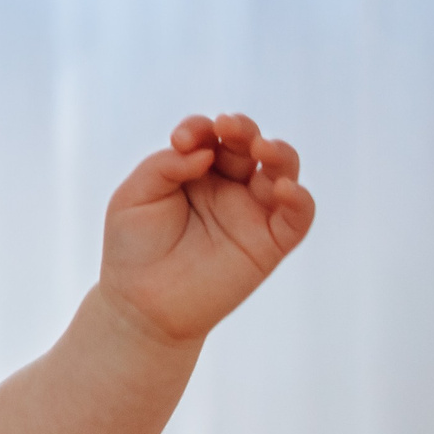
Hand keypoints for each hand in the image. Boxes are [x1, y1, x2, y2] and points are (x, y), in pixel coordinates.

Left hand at [98, 113, 313, 344]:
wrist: (141, 306)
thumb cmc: (134, 250)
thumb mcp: (134, 198)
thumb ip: (164, 166)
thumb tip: (206, 150)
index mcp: (194, 171)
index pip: (209, 135)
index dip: (200, 128)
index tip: (181, 139)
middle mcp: (227, 186)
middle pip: (248, 144)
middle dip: (241, 129)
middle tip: (226, 127)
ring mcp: (251, 212)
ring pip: (281, 171)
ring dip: (278, 153)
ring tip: (261, 149)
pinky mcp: (270, 243)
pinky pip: (298, 215)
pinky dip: (299, 198)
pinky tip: (282, 188)